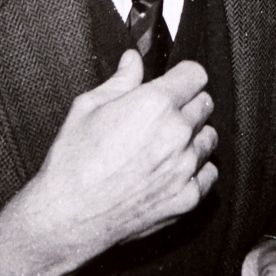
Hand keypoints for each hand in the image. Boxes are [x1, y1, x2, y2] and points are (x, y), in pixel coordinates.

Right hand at [0, 51, 217, 275]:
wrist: (67, 216)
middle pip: (205, 104)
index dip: (183, 77)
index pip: (196, 75)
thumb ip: (120, 80)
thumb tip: (133, 59)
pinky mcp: (187, 198)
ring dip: (193, 136)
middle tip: (163, 115)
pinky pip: (208, 172)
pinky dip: (196, 169)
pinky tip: (172, 170)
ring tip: (165, 144)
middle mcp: (176, 133)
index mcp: (155, 104)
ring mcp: (185, 167)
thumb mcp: (88, 107)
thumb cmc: (72, 161)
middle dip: (187, 104)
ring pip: (209, 138)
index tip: (175, 83)